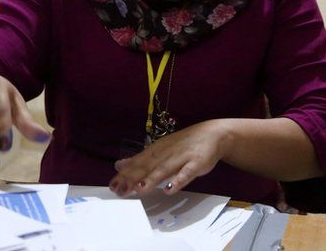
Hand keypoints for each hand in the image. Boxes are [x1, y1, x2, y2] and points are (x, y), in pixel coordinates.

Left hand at [110, 119, 228, 196]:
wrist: (212, 134)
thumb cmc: (183, 144)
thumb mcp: (159, 149)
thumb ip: (140, 159)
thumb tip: (119, 164)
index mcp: (156, 150)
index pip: (137, 163)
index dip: (125, 174)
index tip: (112, 185)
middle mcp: (166, 153)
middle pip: (147, 167)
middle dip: (133, 178)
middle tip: (120, 190)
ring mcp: (181, 157)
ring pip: (164, 169)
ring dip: (151, 179)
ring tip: (139, 189)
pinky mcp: (196, 163)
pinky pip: (186, 173)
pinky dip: (178, 181)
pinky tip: (169, 190)